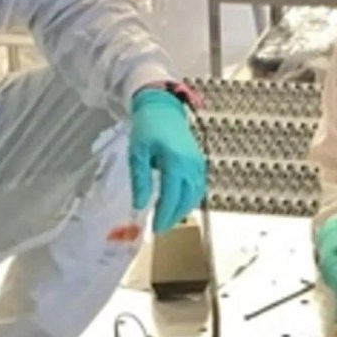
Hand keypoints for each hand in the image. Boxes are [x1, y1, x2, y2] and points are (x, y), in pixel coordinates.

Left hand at [129, 87, 206, 232]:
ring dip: (182, 210)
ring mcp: (198, 164)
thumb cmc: (147, 128)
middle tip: (160, 228)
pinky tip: (178, 205)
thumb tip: (140, 204)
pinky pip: (197, 187)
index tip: (155, 228)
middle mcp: (191, 164)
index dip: (164, 215)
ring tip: (168, 219)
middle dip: (174, 216)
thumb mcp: (137, 153)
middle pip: (186, 199)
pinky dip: (189, 200)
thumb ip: (140, 180)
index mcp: (175, 161)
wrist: (162, 108)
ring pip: (195, 195)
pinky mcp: (199, 163)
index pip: (171, 196)